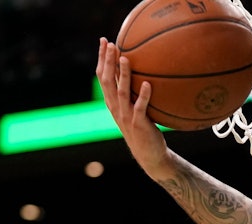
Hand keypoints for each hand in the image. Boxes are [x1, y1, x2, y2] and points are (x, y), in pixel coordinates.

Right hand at [96, 37, 169, 174]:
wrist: (149, 155)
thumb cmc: (144, 129)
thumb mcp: (135, 109)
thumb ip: (133, 93)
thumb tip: (143, 72)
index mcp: (112, 102)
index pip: (102, 76)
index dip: (102, 59)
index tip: (104, 41)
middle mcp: (115, 107)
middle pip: (107, 81)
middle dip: (108, 61)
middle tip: (110, 44)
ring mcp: (126, 116)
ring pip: (121, 92)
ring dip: (122, 75)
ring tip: (126, 59)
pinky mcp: (139, 124)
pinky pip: (141, 107)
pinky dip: (143, 95)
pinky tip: (147, 84)